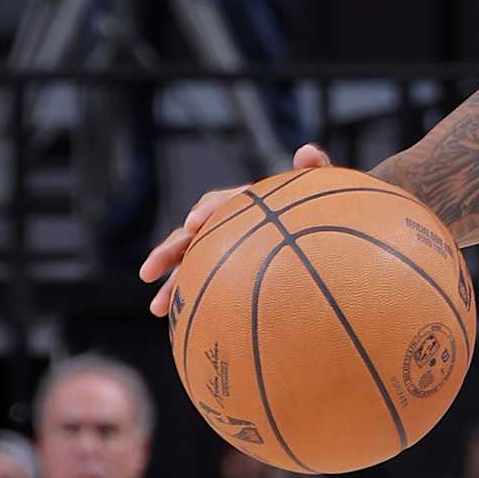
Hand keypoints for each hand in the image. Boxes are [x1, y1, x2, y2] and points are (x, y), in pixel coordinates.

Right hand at [140, 142, 331, 312]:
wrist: (329, 236)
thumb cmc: (325, 211)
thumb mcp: (324, 190)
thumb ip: (316, 171)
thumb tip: (307, 152)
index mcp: (246, 203)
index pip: (218, 203)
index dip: (205, 212)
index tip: (194, 224)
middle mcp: (229, 225)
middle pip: (190, 237)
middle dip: (168, 252)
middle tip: (149, 271)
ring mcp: (227, 251)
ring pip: (192, 266)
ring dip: (172, 285)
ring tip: (158, 308)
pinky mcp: (231, 274)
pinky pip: (208, 287)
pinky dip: (194, 302)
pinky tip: (183, 325)